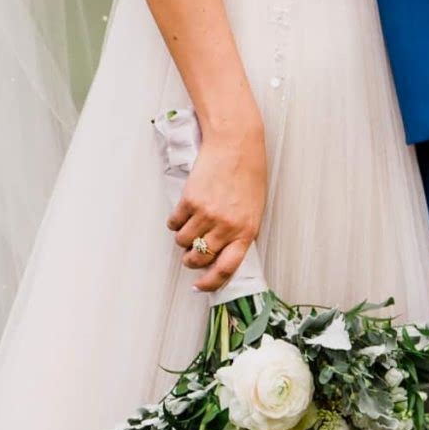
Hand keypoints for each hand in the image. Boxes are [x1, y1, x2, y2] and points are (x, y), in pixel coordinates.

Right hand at [168, 121, 264, 291]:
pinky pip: (174, 222)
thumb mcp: (254, 208)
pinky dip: (175, 222)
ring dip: (182, 239)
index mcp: (246, 230)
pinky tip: (181, 213)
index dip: (211, 282)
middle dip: (191, 259)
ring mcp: (207, 213)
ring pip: (183, 241)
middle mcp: (226, 226)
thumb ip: (240, 231)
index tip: (200, 286)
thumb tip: (221, 252)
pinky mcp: (190, 200)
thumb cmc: (248, 173)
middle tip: (190, 253)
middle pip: (199, 257)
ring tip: (188, 228)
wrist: (236, 143)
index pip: (227, 268)